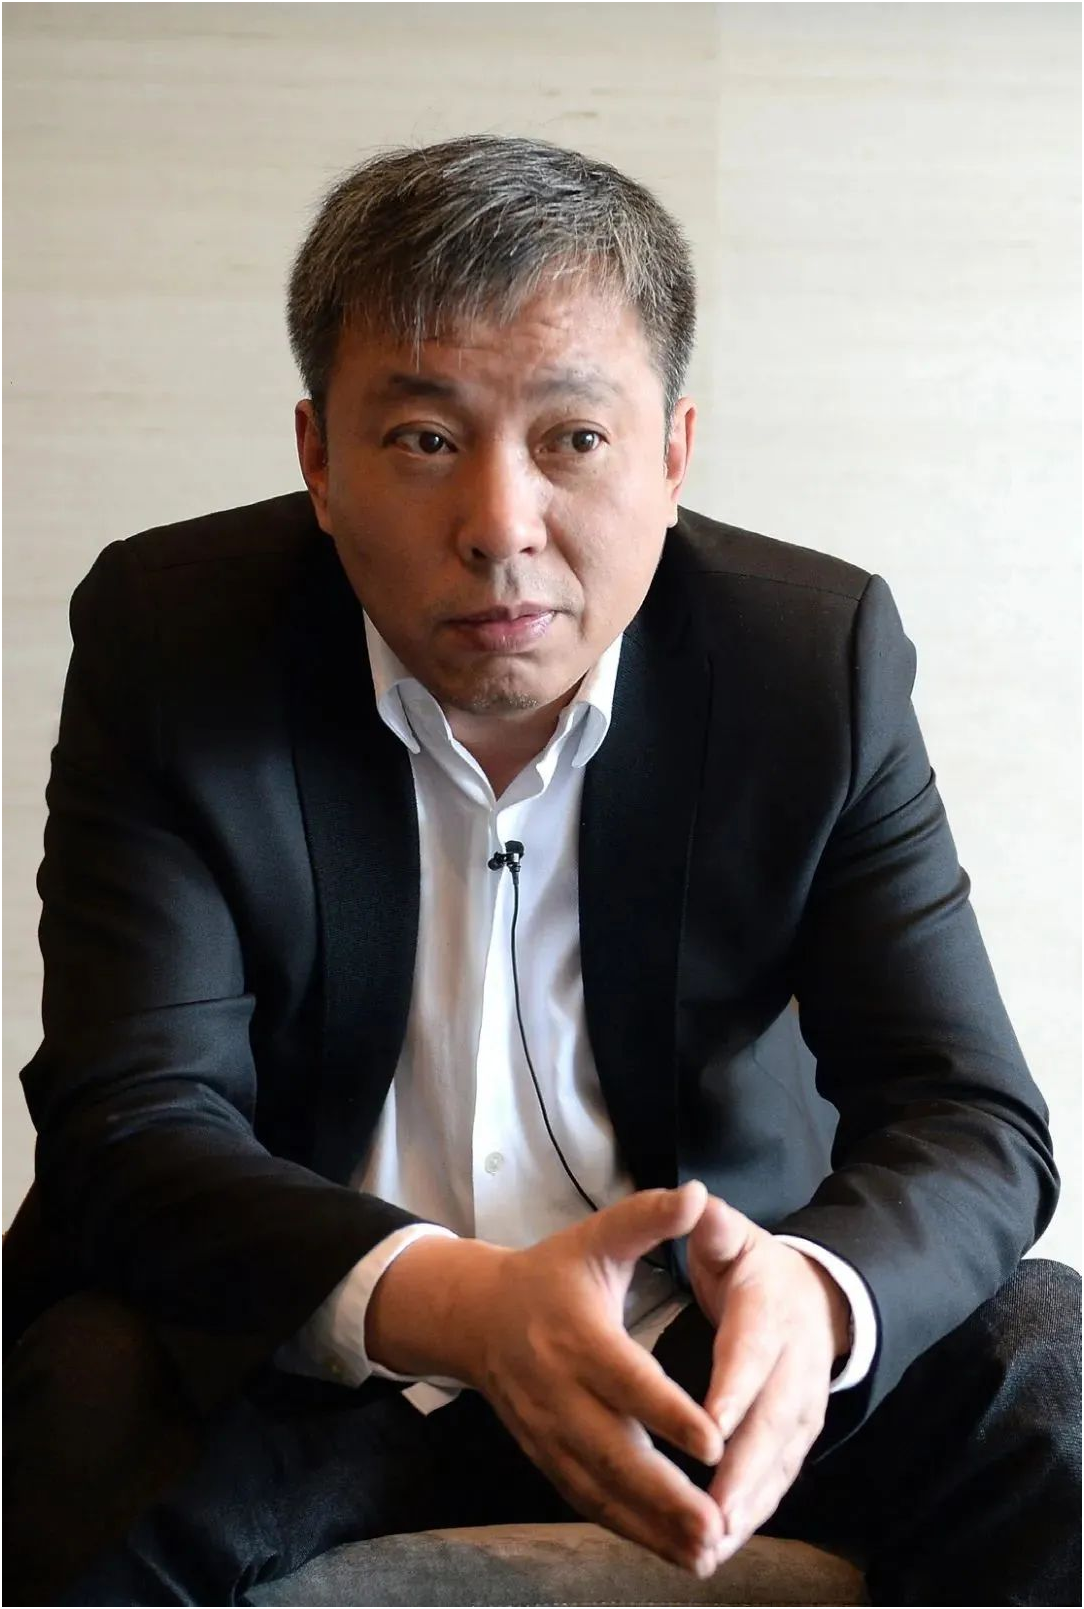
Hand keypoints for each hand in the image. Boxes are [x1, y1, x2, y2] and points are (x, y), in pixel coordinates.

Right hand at [464, 1182, 726, 1576]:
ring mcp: (548, 1432)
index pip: (626, 1379)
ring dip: (652, 1526)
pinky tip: (672, 1553)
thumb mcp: (597, 1235)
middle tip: (717, 1524)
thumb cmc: (551, 1275)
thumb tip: (698, 1194)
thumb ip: (647, 1217)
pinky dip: (628, 1531)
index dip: (667, 1412)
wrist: (477, 1316)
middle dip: (666, 1494)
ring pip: (601, 1488)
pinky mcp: (546, 1458)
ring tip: (706, 1553)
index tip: (714, 1441)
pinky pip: (588, 1501)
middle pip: (614, 1450)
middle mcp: (559, 1391)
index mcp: (577, 1334)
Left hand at [687, 1195, 850, 1565]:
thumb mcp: (731, 1234)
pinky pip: (781, 1474)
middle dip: (744, 1467)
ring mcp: (805, 1401)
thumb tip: (699, 1200)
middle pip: (774, 1418)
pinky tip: (727, 1540)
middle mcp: (796, 1360)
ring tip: (714, 1540)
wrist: (811, 1292)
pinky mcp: (801, 1431)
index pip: (753, 1349)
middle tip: (712, 1511)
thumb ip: (713, 1224)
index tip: (711, 1424)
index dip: (736, 1386)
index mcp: (772, 1307)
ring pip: (781, 1456)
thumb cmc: (750, 1263)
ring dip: (751, 1501)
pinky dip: (757, 1509)